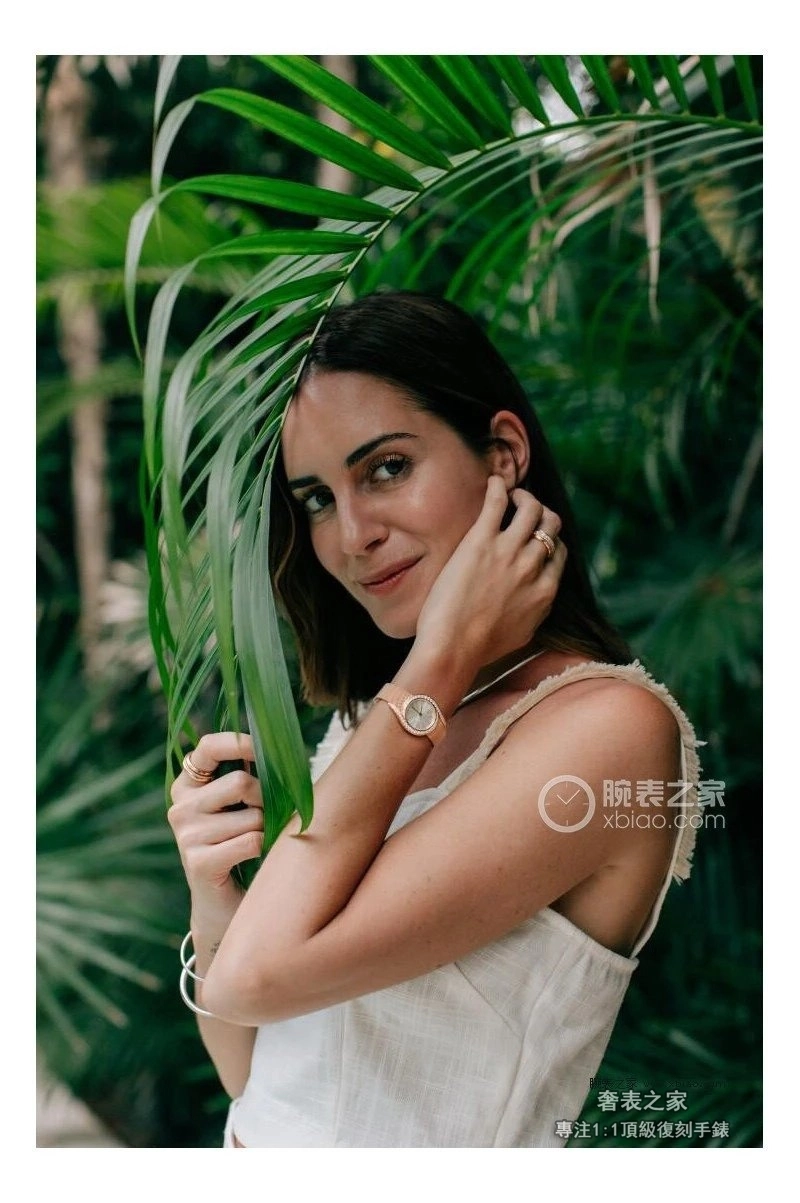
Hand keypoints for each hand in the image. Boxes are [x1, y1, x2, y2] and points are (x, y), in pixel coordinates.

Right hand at [168, 732, 263, 920]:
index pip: (208, 746)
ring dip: (266, 829)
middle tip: (265, 817)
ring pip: (252, 816)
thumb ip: (250, 776)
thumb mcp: (240, 805)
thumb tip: (283, 750)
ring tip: (254, 843)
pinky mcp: (198, 862)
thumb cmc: (241, 845)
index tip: (264, 749)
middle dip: (265, 799)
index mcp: (187, 785)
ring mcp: (186, 835)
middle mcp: (180, 807)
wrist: (224, 906)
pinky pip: (252, 841)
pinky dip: (264, 849)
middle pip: (240, 782)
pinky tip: (252, 859)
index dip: (241, 743)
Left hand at [414, 475, 566, 673]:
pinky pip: (497, 502)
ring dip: (524, 496)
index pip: (558, 552)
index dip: (549, 540)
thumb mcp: (523, 633)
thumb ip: (536, 610)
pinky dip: (498, 487)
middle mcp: (533, 566)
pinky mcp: (481, 541)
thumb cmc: (481, 648)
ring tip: (512, 494)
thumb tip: (538, 601)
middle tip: (527, 509)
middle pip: (551, 525)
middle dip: (543, 513)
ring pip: (532, 508)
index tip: (537, 537)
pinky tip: (493, 482)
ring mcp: (508, 551)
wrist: (454, 648)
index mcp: (546, 590)